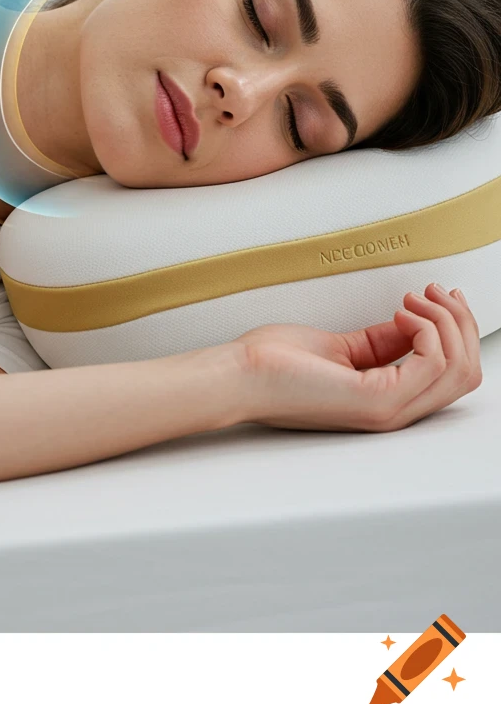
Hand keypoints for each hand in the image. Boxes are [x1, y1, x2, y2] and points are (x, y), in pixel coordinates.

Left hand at [228, 283, 482, 432]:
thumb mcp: (341, 346)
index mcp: (387, 399)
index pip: (453, 375)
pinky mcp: (376, 401)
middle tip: (436, 292)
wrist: (238, 376)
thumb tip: (411, 323)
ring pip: (458, 368)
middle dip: (459, 322)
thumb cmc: (273, 364)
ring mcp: (388, 410)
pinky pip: (433, 364)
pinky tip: (402, 312)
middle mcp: (394, 410)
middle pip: (466, 373)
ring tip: (415, 298)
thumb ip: (380, 342)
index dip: (456, 330)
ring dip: (445, 320)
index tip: (440, 297)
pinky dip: (427, 328)